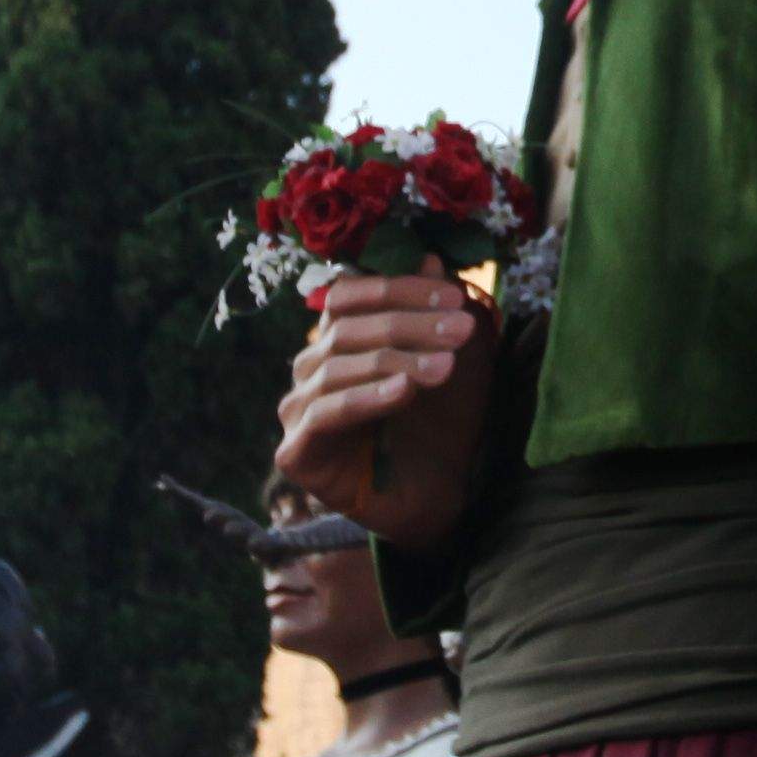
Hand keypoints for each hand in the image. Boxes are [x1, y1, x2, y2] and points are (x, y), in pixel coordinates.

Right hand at [276, 270, 493, 549]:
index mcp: (335, 341)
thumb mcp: (449, 360)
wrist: (441, 500)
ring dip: (397, 361)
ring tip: (446, 366)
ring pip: (337, 368)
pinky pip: (327, 414)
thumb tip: (431, 257)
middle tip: (461, 330)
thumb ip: (435, 312)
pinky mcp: (296, 453)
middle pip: (346, 330)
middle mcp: (308, 371)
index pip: (350, 296)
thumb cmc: (442, 427)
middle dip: (409, 326)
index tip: (456, 296)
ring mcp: (296, 413)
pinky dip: (367, 398)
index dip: (400, 290)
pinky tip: (405, 392)